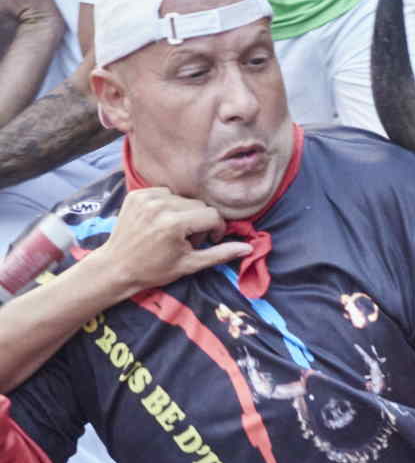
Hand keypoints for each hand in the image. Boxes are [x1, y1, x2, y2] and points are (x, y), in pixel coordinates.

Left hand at [95, 188, 250, 294]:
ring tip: (174, 231)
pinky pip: (165, 192)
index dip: (216, 230)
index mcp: (174, 224)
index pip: (212, 216)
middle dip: (200, 222)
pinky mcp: (136, 194)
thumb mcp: (190, 265)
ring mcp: (146, 198)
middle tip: (188, 240)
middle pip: (199, 205)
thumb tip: (248, 248)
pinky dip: (168, 205)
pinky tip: (161, 221)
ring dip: (185, 212)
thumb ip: (220, 253)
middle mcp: (160, 206)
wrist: (117, 267)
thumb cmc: (155, 270)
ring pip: (183, 198)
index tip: (209, 242)